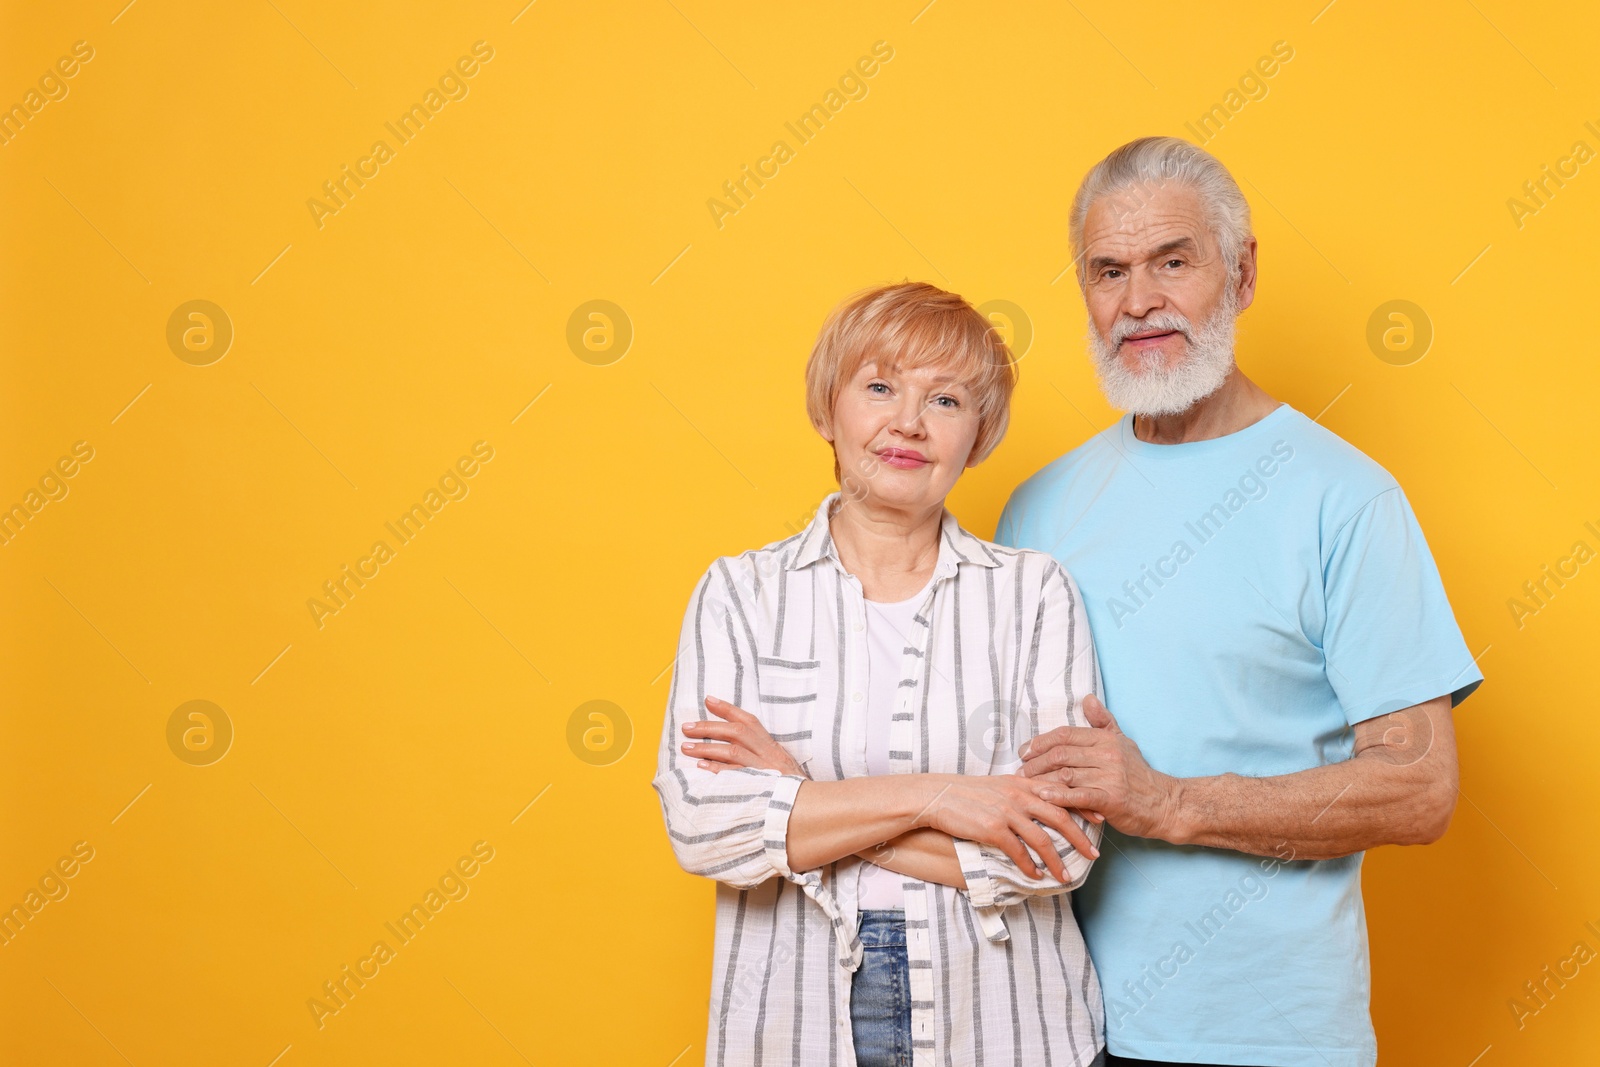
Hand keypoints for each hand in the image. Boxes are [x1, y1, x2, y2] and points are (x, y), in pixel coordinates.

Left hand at [681, 696, 808, 777]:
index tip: (708, 700)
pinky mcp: (760, 786)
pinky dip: (716, 770)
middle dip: (709, 727)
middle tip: (687, 727)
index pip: (749, 721)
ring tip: (686, 747)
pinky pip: (735, 775)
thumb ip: (761, 755)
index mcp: (772, 747)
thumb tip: (734, 747)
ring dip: (707, 748)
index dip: (728, 708)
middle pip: (736, 732)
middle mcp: (769, 754)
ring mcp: (764, 769)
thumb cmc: (791, 789)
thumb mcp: (780, 766)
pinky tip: (701, 768)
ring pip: (732, 751)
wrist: (810, 808)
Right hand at [910, 773, 1098, 880]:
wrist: (937, 796)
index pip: (1061, 792)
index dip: (1083, 806)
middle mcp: (1018, 795)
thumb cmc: (967, 792)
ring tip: (1066, 876)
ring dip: (1057, 860)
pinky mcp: (992, 828)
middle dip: (1080, 838)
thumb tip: (1042, 804)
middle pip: (1059, 816)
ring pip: (1042, 838)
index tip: (1100, 819)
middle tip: (1094, 854)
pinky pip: (1018, 851)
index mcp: (1022, 782)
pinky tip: (1036, 876)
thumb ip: (1022, 792)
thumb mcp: (999, 785)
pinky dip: (1029, 866)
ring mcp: (1005, 811)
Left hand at [1018, 694, 1181, 840]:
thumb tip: (1087, 697)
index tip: (1025, 750)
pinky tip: (1043, 796)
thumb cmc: (1138, 774)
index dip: (1041, 741)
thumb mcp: (1122, 742)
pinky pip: (1079, 795)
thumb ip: (1102, 721)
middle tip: (1021, 769)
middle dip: (1036, 761)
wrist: (1164, 803)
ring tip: (1026, 783)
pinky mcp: (1111, 799)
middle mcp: (1107, 755)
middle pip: (1061, 754)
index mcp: (1106, 739)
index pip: (1065, 734)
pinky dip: (1059, 796)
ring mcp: (1110, 776)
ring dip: (1042, 779)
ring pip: (1066, 774)